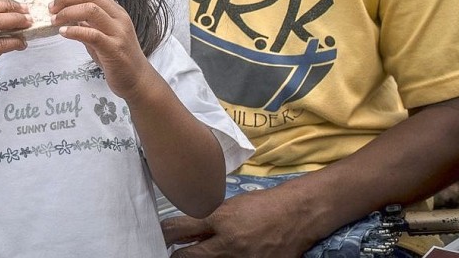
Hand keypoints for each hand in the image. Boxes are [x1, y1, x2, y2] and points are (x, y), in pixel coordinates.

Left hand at [51, 0, 152, 99]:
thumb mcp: (102, 35)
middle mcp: (119, 18)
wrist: (138, 80)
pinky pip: (92, 34)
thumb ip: (87, 23)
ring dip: (68, 12)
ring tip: (54, 20)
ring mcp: (118, 33)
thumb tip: (67, 13)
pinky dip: (75, 31)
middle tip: (51, 7)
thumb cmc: (118, 58)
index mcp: (116, 11)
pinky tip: (63, 33)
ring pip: (92, 10)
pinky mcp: (114, 49)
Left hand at [162, 188, 314, 257]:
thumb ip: (208, 219)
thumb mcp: (231, 206)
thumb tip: (186, 231)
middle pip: (188, 256)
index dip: (166, 234)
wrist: (296, 215)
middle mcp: (228, 243)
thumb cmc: (263, 205)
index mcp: (220, 219)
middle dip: (178, 255)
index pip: (180, 229)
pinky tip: (219, 256)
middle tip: (171, 253)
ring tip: (195, 253)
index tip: (161, 236)